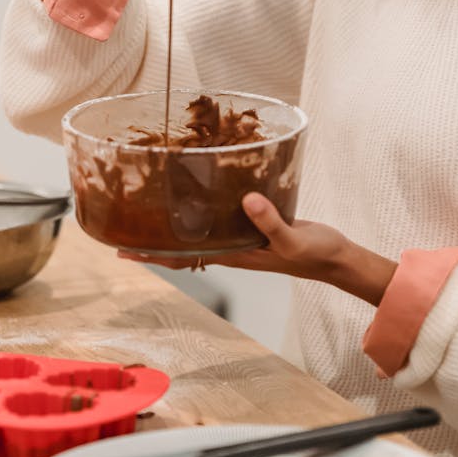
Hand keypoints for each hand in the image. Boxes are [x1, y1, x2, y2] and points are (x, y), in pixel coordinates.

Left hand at [118, 192, 397, 304]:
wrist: (335, 256)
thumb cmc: (315, 253)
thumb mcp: (293, 239)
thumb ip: (270, 222)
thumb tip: (246, 200)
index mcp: (235, 255)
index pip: (183, 258)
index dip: (152, 256)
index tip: (122, 251)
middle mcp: (232, 248)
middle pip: (183, 248)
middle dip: (153, 241)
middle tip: (122, 225)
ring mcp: (242, 238)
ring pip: (199, 234)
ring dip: (175, 226)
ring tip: (151, 208)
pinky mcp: (254, 224)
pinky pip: (220, 220)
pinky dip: (203, 212)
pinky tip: (198, 198)